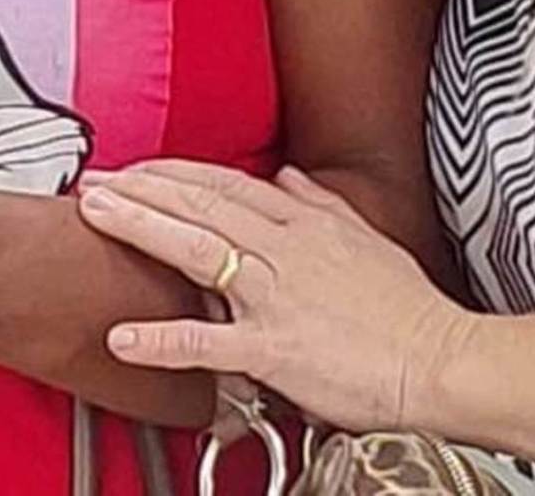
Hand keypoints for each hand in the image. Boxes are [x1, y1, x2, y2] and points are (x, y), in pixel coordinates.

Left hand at [79, 161, 473, 433]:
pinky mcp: (274, 348)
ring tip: (95, 215)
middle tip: (93, 182)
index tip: (137, 170)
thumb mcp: (367, 239)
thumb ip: (321, 204)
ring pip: (197, 249)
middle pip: (200, 205)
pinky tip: (123, 337)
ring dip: (140, 228)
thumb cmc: (410, 313)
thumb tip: (287, 178)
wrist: (442, 364)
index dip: (175, 174)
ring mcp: (277, 297)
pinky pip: (208, 342)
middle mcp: (286, 250)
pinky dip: (162, 339)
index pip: (225, 184)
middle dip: (140, 188)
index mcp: (305, 224)